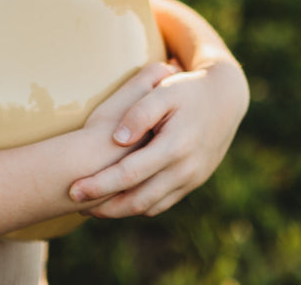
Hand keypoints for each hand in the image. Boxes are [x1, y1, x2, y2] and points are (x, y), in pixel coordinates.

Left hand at [69, 60, 247, 217]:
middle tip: (75, 205)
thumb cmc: (188, 90)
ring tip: (91, 206)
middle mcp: (185, 169)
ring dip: (120, 210)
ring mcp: (191, 179)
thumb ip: (141, 112)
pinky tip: (120, 199)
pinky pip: (163, 202)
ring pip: (150, 206)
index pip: (129, 174)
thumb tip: (117, 138)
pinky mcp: (193, 182)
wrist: (226, 99)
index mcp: (175, 146)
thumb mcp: (164, 90)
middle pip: (138, 199)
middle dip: (104, 206)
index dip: (100, 184)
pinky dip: (139, 205)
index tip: (73, 190)